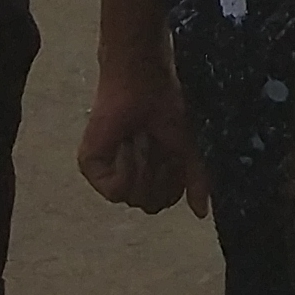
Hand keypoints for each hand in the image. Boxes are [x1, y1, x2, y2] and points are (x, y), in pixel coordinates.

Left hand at [78, 50, 207, 213]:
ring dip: (144, 165)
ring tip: (141, 137)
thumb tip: (202, 213)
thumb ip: (197, 181)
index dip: (173, 178)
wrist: (142, 81)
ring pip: (133, 198)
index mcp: (154, 172)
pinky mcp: (92, 166)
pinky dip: (126, 167)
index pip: (166, 199)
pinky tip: (127, 144)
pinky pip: (114, 191)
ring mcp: (110, 172)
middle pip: (150, 203)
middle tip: (156, 141)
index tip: (173, 149)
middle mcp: (131, 174)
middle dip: (158, 172)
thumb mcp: (190, 147)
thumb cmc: (168, 105)